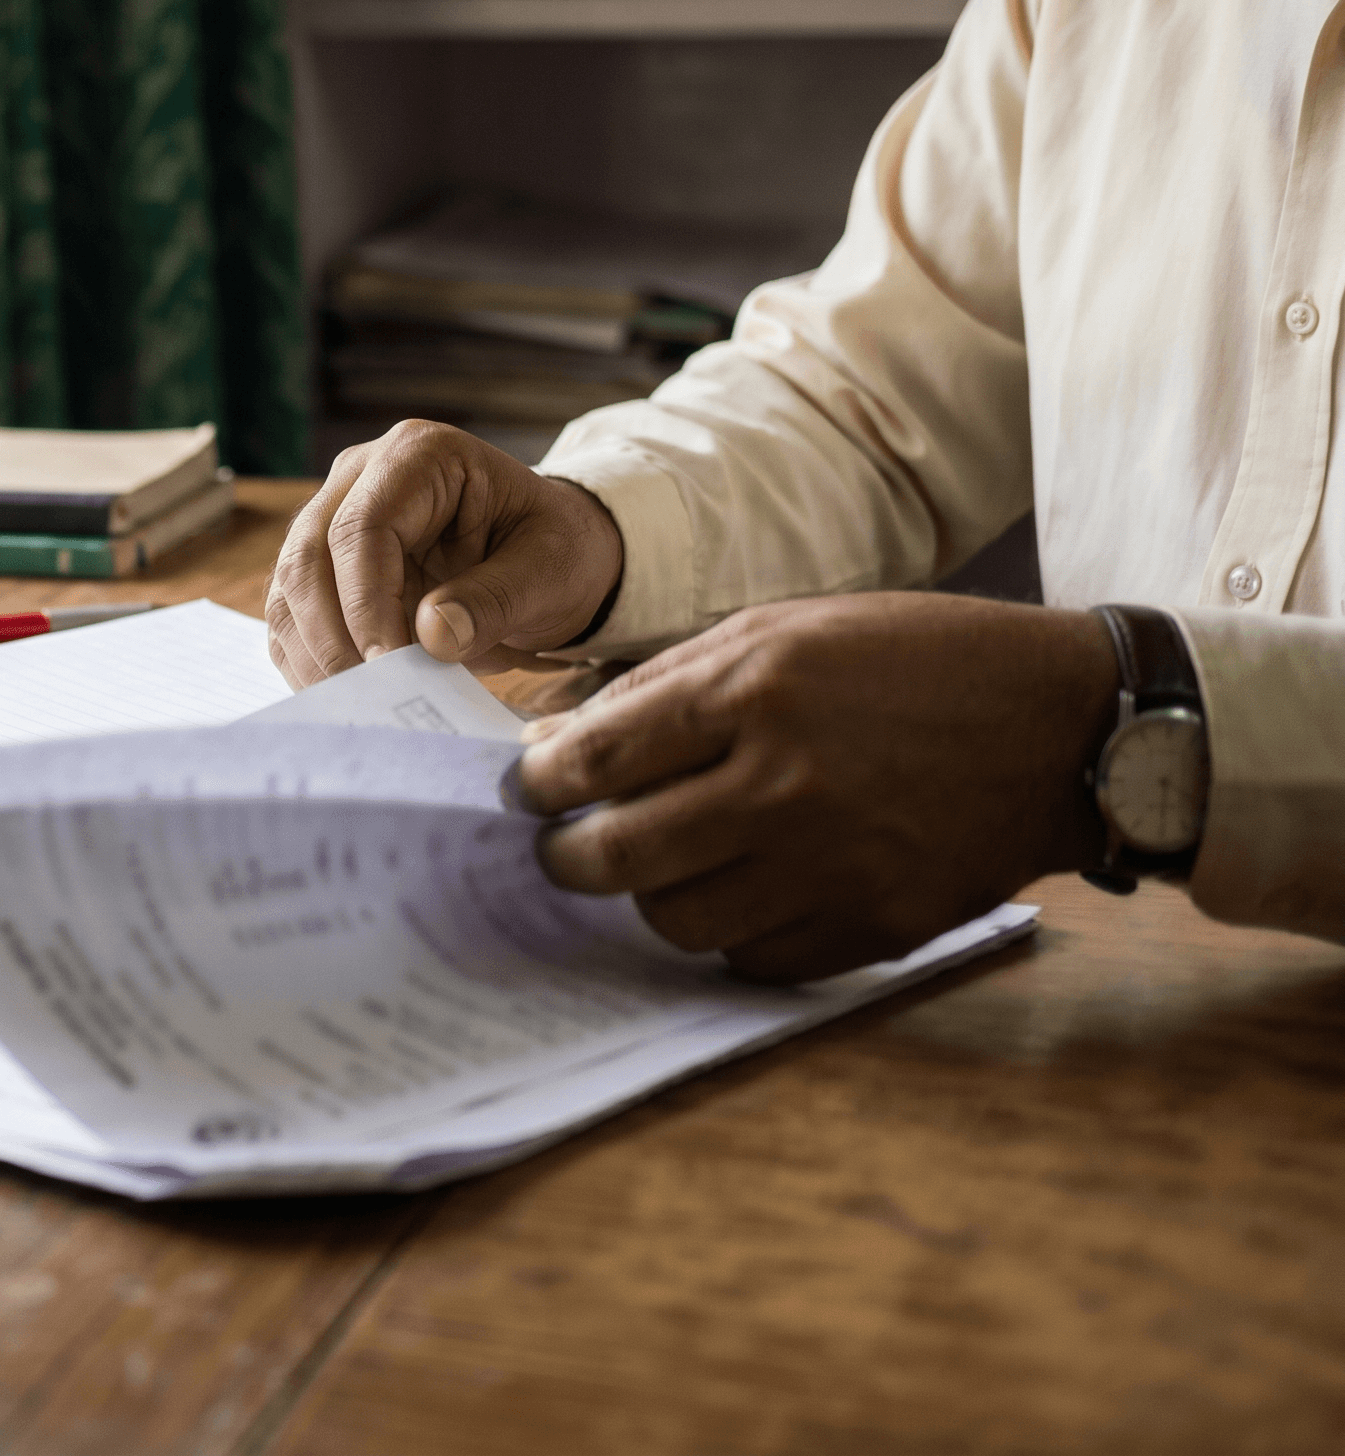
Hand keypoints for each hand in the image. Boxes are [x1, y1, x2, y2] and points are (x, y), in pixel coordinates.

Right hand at [265, 422, 623, 685]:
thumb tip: (431, 636)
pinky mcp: (322, 568)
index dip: (367, 601)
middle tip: (369, 698)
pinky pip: (292, 617)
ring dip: (315, 654)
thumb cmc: (553, 552)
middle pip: (309, 555)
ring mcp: (332, 519)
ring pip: (289, 588)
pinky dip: (309, 662)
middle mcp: (360, 477)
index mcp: (419, 456)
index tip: (390, 665)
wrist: (543, 560)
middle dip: (332, 636)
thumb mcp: (549, 571)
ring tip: (358, 706)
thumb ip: (494, 599)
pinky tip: (344, 697)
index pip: (362, 526)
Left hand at [517, 593, 1119, 982]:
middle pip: (617, 856)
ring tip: (660, 866)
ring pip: (676, 920)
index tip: (531, 791)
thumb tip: (559, 745)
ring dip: (649, 898)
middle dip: (567, 857)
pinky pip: (751, 961)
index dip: (543, 783)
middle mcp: (785, 784)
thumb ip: (666, 687)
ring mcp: (832, 867)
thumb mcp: (785, 632)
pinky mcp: (873, 928)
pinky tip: (740, 892)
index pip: (598, 759)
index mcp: (755, 692)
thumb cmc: (912, 662)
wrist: (1060, 727)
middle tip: (563, 849)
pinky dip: (728, 934)